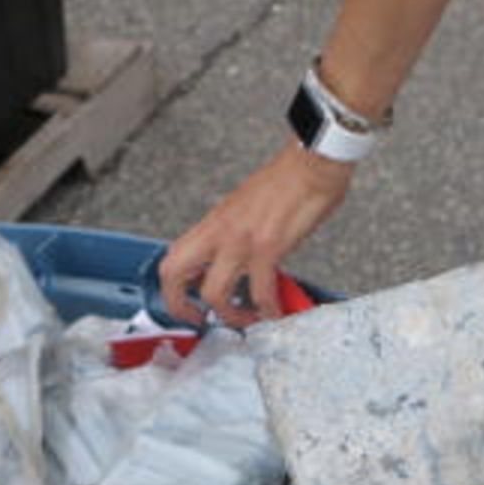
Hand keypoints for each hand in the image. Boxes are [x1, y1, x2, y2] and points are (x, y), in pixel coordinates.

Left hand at [160, 142, 354, 327]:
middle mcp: (220, 231)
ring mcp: (240, 240)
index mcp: (213, 222)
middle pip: (174, 273)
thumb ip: (234, 235)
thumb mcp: (245, 208)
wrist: (312, 164)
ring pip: (213, 292)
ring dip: (230, 316)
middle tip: (202, 320)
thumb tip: (234, 261)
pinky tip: (276, 310)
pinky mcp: (267, 246)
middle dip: (180, 306)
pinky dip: (268, 309)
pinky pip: (260, 291)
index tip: (188, 306)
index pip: (173, 258)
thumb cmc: (288, 182)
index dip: (171, 290)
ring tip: (248, 319)